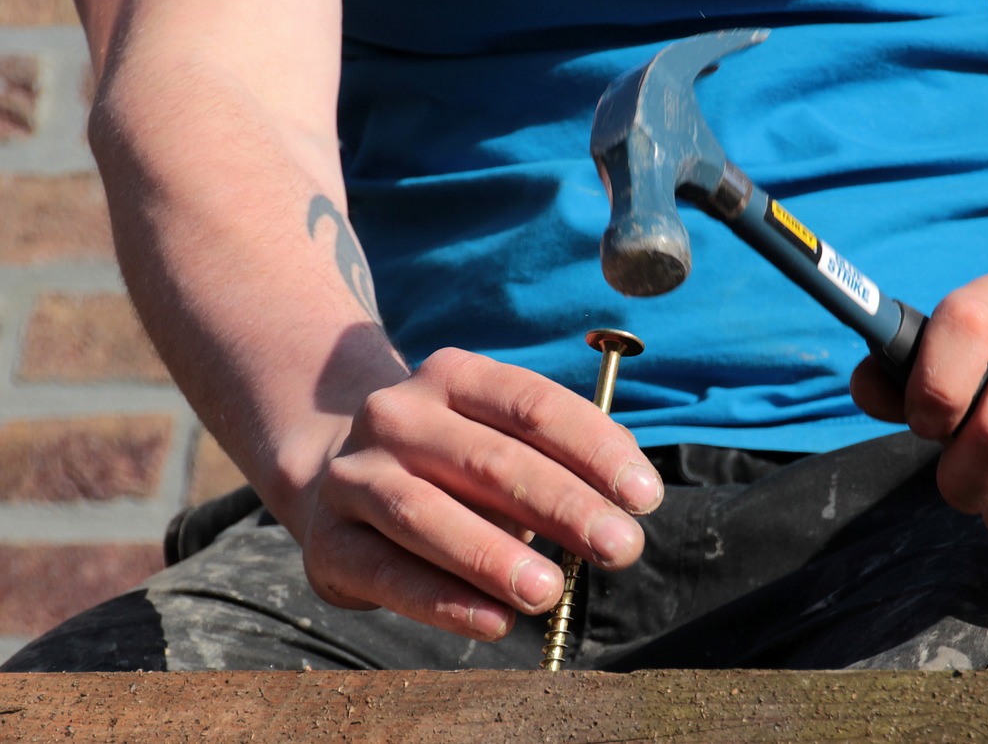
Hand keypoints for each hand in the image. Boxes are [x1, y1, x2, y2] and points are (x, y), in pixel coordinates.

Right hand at [294, 347, 663, 639]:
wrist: (334, 479)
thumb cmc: (455, 466)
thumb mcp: (504, 441)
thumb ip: (562, 457)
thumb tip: (627, 493)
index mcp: (453, 377)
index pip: (533, 405)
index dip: (595, 449)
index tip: (645, 496)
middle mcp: (398, 415)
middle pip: (489, 459)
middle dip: (563, 506)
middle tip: (620, 546)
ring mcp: (355, 476)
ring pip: (425, 513)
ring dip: (493, 556)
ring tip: (550, 592)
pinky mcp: (328, 542)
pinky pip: (387, 573)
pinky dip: (443, 601)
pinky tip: (495, 622)